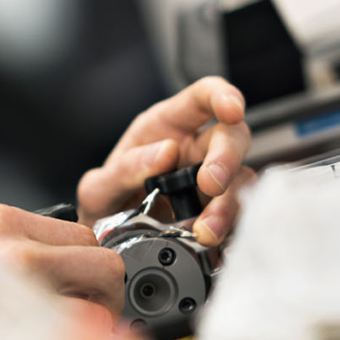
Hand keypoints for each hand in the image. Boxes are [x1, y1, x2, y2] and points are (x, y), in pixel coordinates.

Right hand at [0, 203, 125, 339]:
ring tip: (83, 332)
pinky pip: (79, 332)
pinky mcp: (18, 327)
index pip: (81, 232)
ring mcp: (15, 285)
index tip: (86, 283)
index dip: (90, 262)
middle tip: (97, 309)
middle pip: (100, 259)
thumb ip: (25, 246)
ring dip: (101, 318)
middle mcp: (8, 244)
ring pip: (99, 296)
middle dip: (106, 288)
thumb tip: (82, 259)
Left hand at [76, 77, 251, 245]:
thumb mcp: (99, 187)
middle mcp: (195, 148)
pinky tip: (214, 241)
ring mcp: (211, 180)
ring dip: (228, 205)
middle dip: (227, 157)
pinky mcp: (218, 212)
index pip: (203, 96)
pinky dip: (230, 229)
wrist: (107, 243)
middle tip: (210, 184)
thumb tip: (165, 153)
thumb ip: (124, 169)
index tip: (232, 111)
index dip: (223, 96)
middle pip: (232, 136)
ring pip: (240, 179)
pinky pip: (238, 215)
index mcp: (166, 126)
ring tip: (205, 230)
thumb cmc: (108, 202)